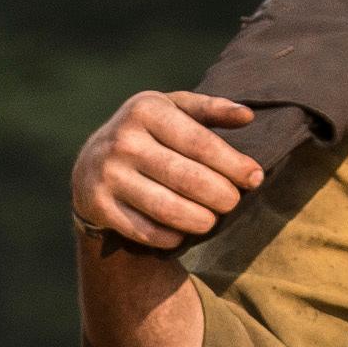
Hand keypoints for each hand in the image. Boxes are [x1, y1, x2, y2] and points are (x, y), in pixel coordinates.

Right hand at [71, 88, 262, 253]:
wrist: (91, 162)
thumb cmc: (149, 133)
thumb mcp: (174, 110)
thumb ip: (211, 110)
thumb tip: (247, 116)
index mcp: (145, 110)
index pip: (201, 144)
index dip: (234, 165)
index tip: (255, 178)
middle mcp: (123, 140)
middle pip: (188, 179)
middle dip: (222, 196)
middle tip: (233, 202)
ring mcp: (108, 174)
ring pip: (168, 209)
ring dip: (201, 220)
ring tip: (212, 219)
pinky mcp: (98, 205)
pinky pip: (146, 231)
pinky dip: (172, 236)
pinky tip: (183, 231)